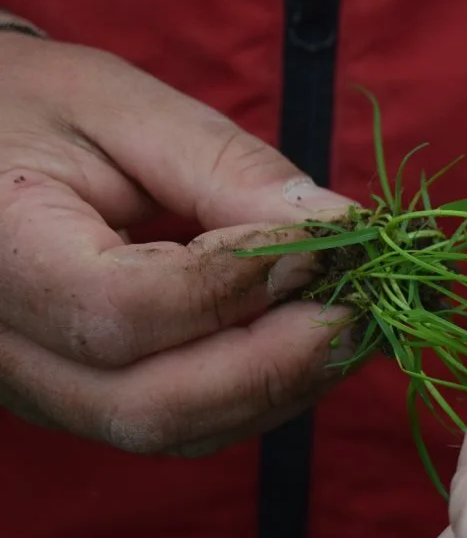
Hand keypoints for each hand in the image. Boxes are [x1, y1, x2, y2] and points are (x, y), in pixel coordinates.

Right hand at [0, 30, 356, 455]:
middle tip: (359, 307)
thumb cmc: (37, 108)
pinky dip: (258, 392)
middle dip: (277, 362)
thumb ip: (229, 171)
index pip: (121, 309)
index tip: (325, 245)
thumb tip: (342, 229)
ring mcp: (36, 388)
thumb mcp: (125, 109)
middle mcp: (2, 347)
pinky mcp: (78, 399)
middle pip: (150, 403)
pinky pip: (179, 423)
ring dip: (281, 384)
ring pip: (173, 429)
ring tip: (345, 319)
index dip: (237, 287)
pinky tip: (306, 340)